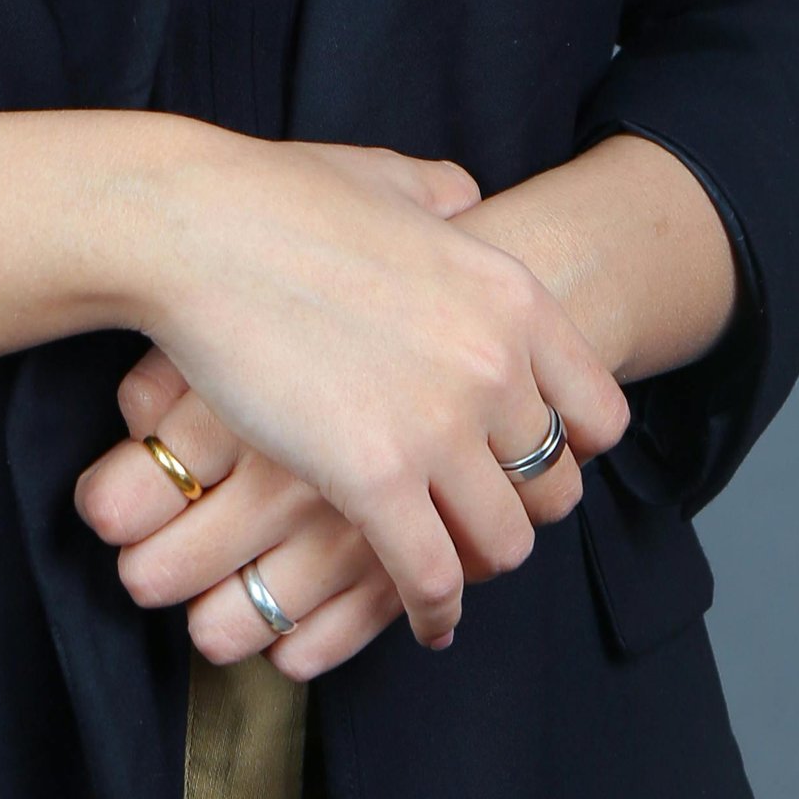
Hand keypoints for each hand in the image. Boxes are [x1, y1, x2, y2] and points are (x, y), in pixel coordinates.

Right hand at [116, 139, 631, 652]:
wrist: (198, 229)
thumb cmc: (279, 200)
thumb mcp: (393, 178)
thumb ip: (448, 198)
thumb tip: (467, 202)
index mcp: (511, 297)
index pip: (599, 413)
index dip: (571, 449)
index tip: (533, 462)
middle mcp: (496, 365)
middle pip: (554, 485)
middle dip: (522, 509)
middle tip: (483, 519)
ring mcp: (439, 427)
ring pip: (505, 543)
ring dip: (480, 563)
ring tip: (452, 570)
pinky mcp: (375, 480)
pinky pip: (434, 578)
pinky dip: (434, 611)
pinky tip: (425, 619)